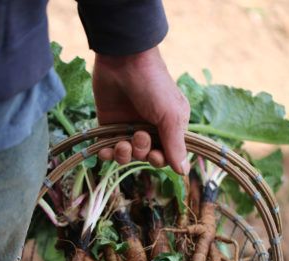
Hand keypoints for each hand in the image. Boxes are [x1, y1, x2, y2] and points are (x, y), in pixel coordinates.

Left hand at [93, 47, 190, 174]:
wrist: (122, 60)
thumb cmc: (153, 86)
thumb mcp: (170, 115)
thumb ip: (175, 145)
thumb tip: (183, 171)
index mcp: (170, 126)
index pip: (167, 155)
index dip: (161, 159)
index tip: (156, 153)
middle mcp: (150, 129)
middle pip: (147, 157)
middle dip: (142, 152)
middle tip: (139, 136)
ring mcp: (129, 128)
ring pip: (127, 156)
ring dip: (125, 154)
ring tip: (123, 142)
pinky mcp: (109, 126)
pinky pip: (108, 149)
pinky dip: (106, 154)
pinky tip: (105, 150)